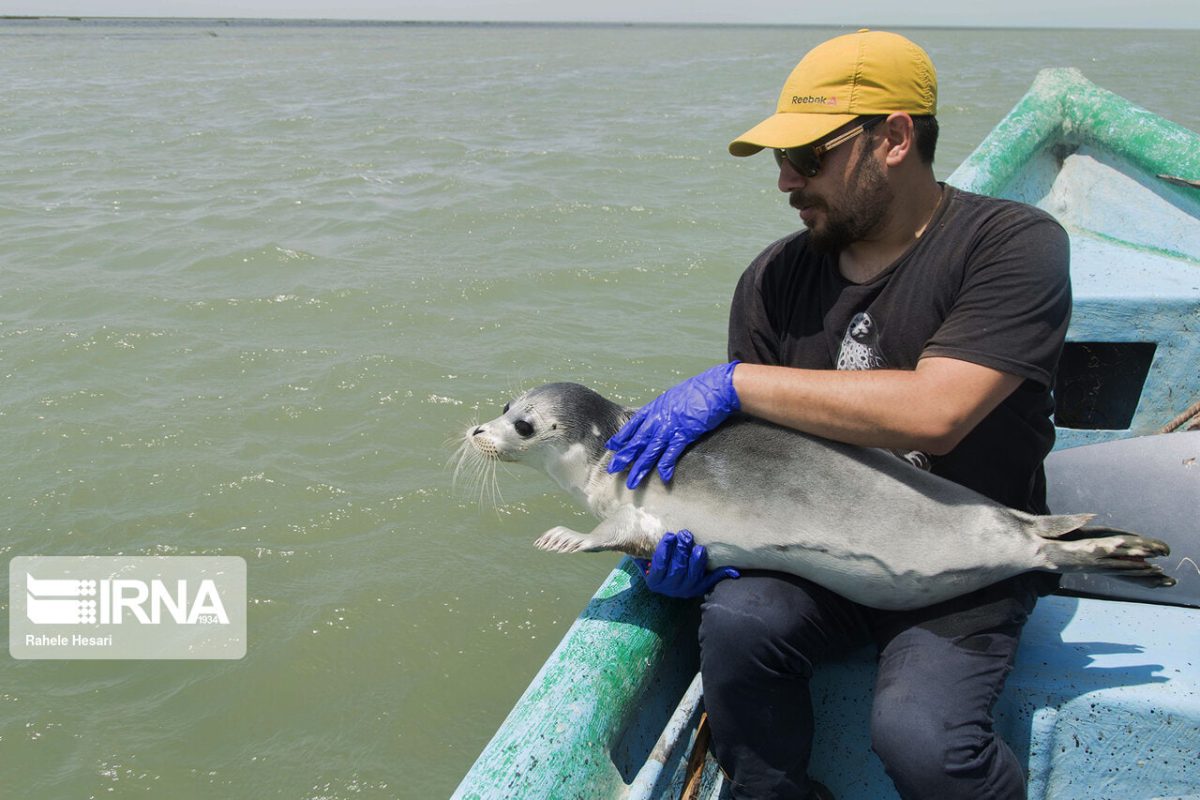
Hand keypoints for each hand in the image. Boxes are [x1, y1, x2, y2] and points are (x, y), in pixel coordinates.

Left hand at [606, 362, 740, 489]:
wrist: (715, 387)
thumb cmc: (699, 390)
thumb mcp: (676, 396)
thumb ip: (666, 408)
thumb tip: (663, 414)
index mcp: (656, 408)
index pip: (633, 425)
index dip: (622, 437)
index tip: (612, 446)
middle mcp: (659, 418)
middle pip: (637, 441)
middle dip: (624, 456)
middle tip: (613, 470)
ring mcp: (670, 427)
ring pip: (650, 450)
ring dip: (640, 468)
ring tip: (632, 482)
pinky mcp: (684, 433)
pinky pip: (672, 452)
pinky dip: (666, 465)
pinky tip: (663, 477)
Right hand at [635, 530, 739, 598]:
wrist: (665, 584)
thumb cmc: (652, 566)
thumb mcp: (642, 561)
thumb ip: (640, 551)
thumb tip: (632, 532)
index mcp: (655, 581)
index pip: (660, 565)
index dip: (665, 550)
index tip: (670, 535)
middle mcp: (671, 588)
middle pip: (678, 569)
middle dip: (682, 551)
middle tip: (686, 535)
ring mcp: (687, 589)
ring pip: (693, 575)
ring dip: (697, 561)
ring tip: (698, 548)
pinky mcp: (700, 588)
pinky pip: (711, 581)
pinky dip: (722, 575)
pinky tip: (733, 570)